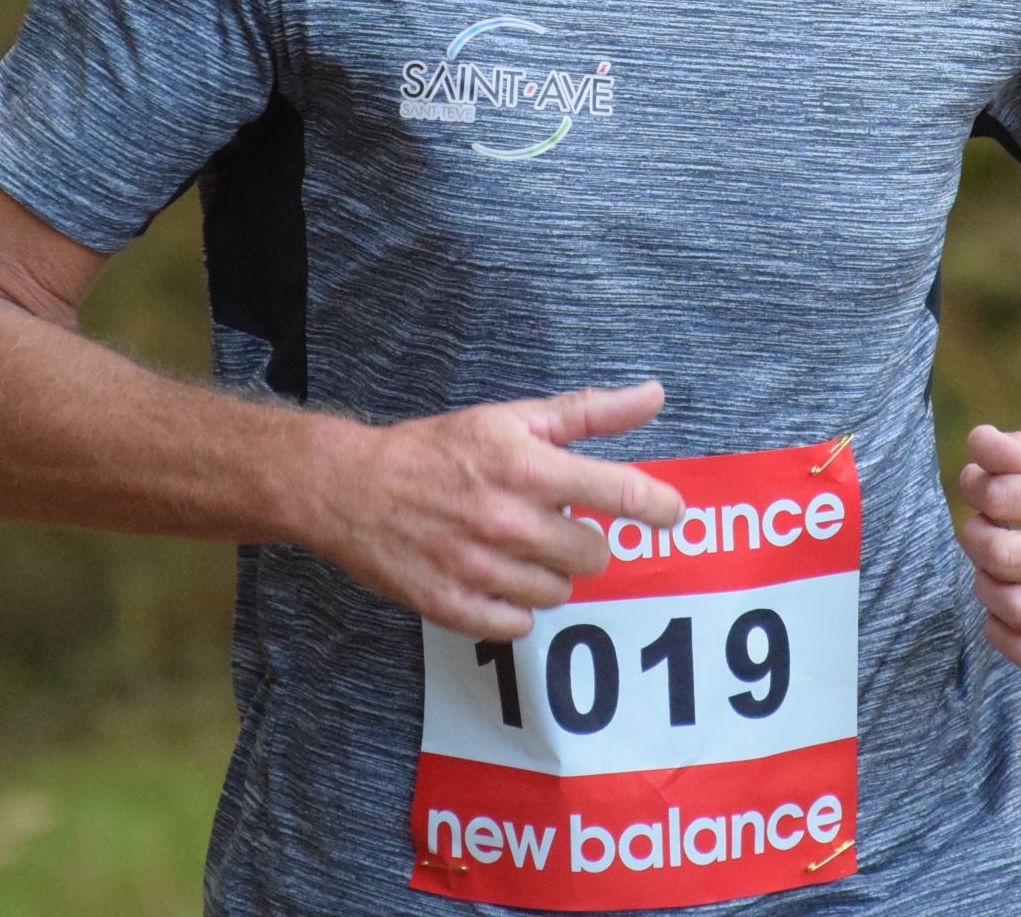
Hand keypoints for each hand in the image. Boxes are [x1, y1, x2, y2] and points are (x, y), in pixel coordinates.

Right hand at [304, 381, 687, 640]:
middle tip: (549, 522)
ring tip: (512, 546)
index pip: (618, 494)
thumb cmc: (436, 450)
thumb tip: (654, 397)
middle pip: (593, 553)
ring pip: (559, 591)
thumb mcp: (511, 418)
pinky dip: (515, 604)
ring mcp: (479, 569)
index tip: (670, 513)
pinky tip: (493, 576)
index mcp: (527, 468)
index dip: (656, 506)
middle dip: (581, 539)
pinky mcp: (454, 606)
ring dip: (547, 572)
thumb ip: (588, 412)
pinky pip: (520, 623)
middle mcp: (508, 521)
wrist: (350, 488)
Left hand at [954, 422, 1020, 667]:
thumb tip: (978, 441)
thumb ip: (1012, 447)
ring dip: (985, 587)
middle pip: (1006, 557)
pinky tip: (998, 609)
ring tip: (991, 567)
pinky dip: (1002, 635)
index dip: (975, 488)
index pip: (1004, 498)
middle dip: (975, 538)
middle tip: (982, 527)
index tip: (980, 486)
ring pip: (1020, 610)